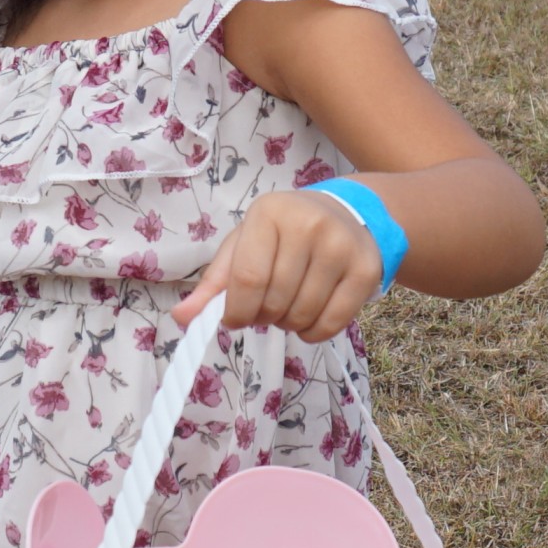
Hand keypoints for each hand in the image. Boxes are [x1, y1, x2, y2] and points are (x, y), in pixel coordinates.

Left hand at [177, 189, 382, 344]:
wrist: (344, 214)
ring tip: (290, 305)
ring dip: (288, 324)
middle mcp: (308, 224)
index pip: (247, 279)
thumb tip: (182, 318)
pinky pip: (332, 324)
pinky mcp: (366, 270)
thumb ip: (213, 283)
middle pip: (274, 301)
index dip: (236, 311)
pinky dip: (314, 333)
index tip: (235, 317)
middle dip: (263, 317)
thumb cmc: (284, 233)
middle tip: (268, 306)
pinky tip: (311, 316)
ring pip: (302, 315)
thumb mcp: (244, 245)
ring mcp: (342, 246)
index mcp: (269, 213)